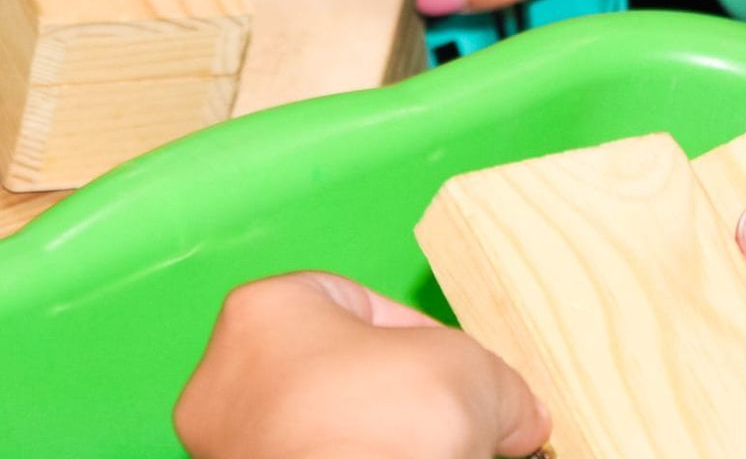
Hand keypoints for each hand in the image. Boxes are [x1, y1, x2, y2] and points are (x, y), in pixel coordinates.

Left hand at [174, 273, 549, 458]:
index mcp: (264, 311)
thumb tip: (517, 414)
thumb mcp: (469, 371)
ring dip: (382, 437)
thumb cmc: (378, 432)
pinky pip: (311, 458)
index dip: (422, 335)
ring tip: (436, 453)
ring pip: (326, 424)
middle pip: (339, 368)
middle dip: (404, 397)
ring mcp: (234, 442)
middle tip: (455, 422)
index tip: (461, 372)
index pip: (357, 301)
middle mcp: (229, 375)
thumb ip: (495, 380)